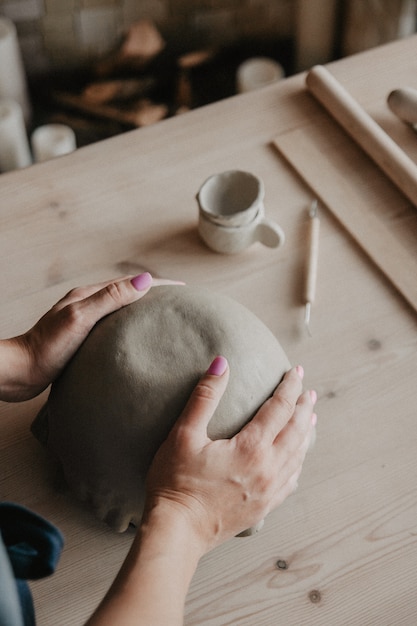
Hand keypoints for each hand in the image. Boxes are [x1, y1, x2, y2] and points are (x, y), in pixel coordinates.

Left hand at [0, 273, 180, 401]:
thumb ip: (110, 298)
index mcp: (88, 295)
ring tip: (164, 319)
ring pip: (121, 311)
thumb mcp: (80, 319)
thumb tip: (145, 280)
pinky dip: (130, 327)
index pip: (131, 283)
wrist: (20, 372)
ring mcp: (84, 322)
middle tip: (179, 304)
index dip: (159, 285)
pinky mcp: (82, 340)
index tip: (183, 289)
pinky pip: (114, 327)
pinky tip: (136, 340)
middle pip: (128, 294)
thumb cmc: (46, 348)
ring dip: (143, 310)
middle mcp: (87, 305)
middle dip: (155, 294)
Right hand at [144, 357, 316, 552]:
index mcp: (251, 447)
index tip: (295, 371)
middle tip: (308, 390)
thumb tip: (221, 364)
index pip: (280, 408)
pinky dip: (298, 461)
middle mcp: (267, 468)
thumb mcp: (183, 435)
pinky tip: (297, 458)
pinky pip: (291, 480)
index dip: (289, 387)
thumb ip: (205, 397)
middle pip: (295, 430)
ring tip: (311, 417)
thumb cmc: (175, 482)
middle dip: (304, 407)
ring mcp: (268, 490)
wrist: (177, 531)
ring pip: (298, 455)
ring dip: (305, 432)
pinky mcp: (264, 507)